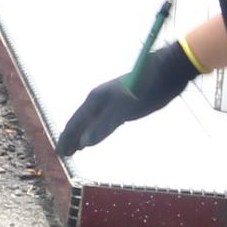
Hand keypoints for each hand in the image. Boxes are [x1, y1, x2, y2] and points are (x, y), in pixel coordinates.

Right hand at [54, 44, 199, 156]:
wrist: (167, 72)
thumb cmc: (145, 90)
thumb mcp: (124, 110)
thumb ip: (103, 126)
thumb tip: (83, 143)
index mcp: (95, 99)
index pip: (76, 122)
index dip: (67, 138)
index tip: (59, 152)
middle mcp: (99, 100)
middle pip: (81, 121)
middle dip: (72, 137)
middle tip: (63, 153)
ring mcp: (111, 102)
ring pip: (92, 121)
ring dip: (83, 135)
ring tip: (76, 148)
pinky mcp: (123, 105)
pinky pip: (103, 121)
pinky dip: (96, 131)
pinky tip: (96, 135)